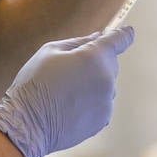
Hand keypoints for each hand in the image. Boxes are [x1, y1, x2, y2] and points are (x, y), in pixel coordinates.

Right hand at [0, 27, 135, 156]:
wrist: (28, 123)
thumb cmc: (35, 83)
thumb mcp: (50, 51)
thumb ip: (78, 42)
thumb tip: (98, 37)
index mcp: (94, 56)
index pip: (119, 40)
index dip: (123, 35)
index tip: (128, 32)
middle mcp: (106, 78)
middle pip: (110, 63)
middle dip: (95, 62)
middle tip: (68, 71)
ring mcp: (107, 100)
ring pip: (105, 85)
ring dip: (92, 84)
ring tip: (65, 93)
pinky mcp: (103, 119)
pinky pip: (101, 103)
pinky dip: (90, 102)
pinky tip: (68, 106)